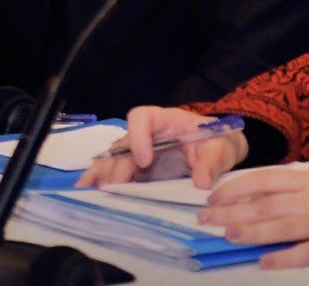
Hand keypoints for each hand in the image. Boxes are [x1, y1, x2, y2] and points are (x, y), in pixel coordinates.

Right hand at [75, 106, 247, 188]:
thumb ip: (213, 161)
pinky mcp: (138, 170)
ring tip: (88, 190)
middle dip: (116, 165)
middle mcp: (147, 135)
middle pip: (123, 143)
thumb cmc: (218, 142)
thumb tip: (201, 182)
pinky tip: (86, 191)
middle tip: (112, 187)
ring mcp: (139, 152)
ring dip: (102, 173)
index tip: (144, 161)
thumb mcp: (222, 148)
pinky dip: (101, 180)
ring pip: (114, 158)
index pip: (142, 117)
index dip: (138, 137)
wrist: (219, 152)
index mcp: (166, 121)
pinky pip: (116, 172)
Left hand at [197, 167, 308, 268]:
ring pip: (283, 227)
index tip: (213, 196)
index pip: (264, 180)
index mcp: (307, 180)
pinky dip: (286, 257)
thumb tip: (255, 193)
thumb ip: (292, 186)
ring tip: (229, 235)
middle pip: (266, 204)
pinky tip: (265, 262)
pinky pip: (308, 252)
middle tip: (206, 219)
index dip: (236, 188)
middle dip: (233, 211)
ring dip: (253, 231)